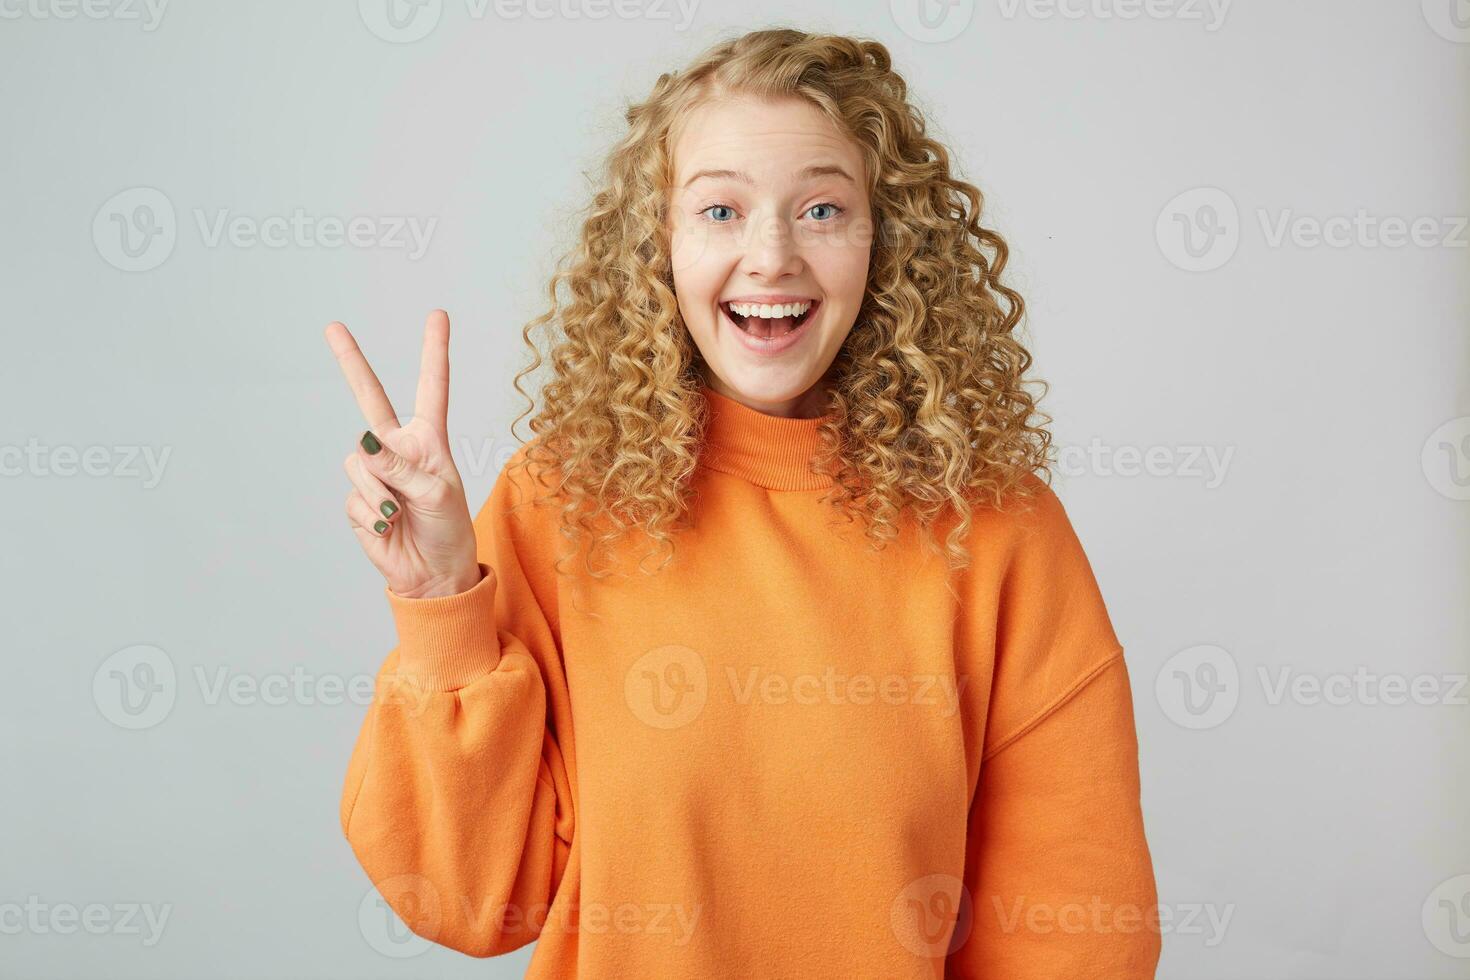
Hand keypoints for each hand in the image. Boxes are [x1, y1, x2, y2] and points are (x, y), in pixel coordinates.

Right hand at [325, 310, 482, 598]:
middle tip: (333, 327)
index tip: (438, 315)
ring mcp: (375, 472)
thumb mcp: (438, 495)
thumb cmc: (448, 530)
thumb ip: (403, 468)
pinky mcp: (358, 498)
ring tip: (399, 512)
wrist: (433, 574)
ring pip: (359, 462)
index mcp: (429, 440)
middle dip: (351, 362)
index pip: (432, 388)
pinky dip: (371, 513)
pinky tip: (388, 525)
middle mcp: (398, 448)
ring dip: (379, 490)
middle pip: (369, 398)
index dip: (434, 351)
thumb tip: (366, 446)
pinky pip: (355, 495)